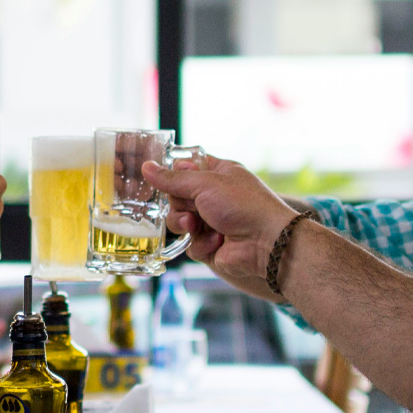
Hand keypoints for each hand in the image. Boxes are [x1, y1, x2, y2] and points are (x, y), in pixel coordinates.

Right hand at [142, 157, 299, 280]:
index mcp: (219, 174)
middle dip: (179, 204)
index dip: (174, 174)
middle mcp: (215, 196)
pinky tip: (217, 241)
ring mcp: (212, 221)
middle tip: (191, 208)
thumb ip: (173, 179)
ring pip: (179, 221)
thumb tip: (146, 167)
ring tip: (197, 226)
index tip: (164, 178)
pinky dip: (201, 243)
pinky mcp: (211, 244)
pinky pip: (190, 243)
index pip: (186, 168)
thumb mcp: (205, 184)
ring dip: (185, 224)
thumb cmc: (243, 205)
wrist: (265, 243)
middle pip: (177, 197)